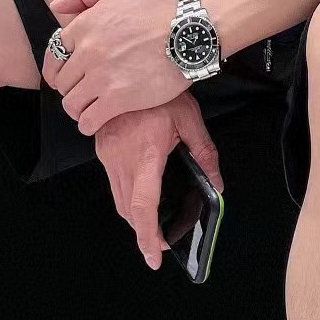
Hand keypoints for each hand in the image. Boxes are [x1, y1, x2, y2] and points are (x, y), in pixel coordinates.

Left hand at [41, 0, 188, 134]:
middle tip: (84, 93)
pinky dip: (89, 125)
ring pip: (71, 104)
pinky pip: (89, 120)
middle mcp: (87, 52)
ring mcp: (101, 77)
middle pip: (62, 83)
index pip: (54, 56)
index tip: (67, 78)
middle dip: (71, 90)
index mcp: (84, 27)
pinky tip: (96, 123)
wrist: (189, 33)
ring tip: (90, 110)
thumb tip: (55, 6)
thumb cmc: (158, 10)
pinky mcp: (118, 99)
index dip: (58, 70)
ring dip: (78, 110)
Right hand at [95, 93, 222, 269]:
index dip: (148, 236)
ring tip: (152, 227)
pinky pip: (113, 182)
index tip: (154, 255)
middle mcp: (121, 159)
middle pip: (128, 210)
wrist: (126, 63)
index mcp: (145, 155)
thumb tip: (217, 184)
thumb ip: (205, 155)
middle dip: (143, 232)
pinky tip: (141, 195)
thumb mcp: (190, 120)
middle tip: (159, 245)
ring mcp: (107, 155)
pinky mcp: (102, 149)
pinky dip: (125, 197)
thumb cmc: (162, 88)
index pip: (143, 206)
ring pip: (118, 199)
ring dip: (133, 216)